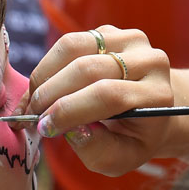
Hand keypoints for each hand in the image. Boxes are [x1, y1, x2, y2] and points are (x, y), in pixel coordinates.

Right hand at [22, 26, 172, 175]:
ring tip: (33, 101)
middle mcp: (149, 61)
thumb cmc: (133, 137)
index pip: (108, 95)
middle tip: (32, 115)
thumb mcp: (120, 158)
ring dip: (44, 76)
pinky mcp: (110, 32)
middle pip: (87, 69)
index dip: (69, 110)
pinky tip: (43, 87)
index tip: (43, 128)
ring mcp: (130, 40)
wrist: (149, 108)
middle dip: (50, 94)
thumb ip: (97, 150)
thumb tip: (71, 129)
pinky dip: (48, 66)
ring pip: (73, 48)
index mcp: (157, 95)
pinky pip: (69, 43)